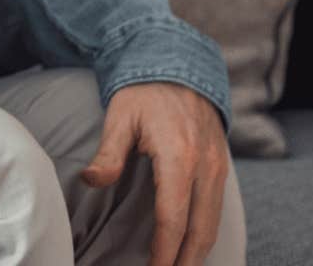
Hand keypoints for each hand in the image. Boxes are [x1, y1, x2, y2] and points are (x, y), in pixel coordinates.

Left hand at [81, 82, 230, 265]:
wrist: (179, 65)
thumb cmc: (143, 93)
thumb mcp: (120, 117)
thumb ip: (108, 153)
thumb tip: (90, 181)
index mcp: (179, 158)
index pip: (174, 218)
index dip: (164, 250)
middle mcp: (205, 167)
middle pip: (200, 229)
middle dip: (185, 260)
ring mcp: (218, 167)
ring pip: (213, 222)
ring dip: (198, 251)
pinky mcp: (221, 165)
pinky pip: (217, 208)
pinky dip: (206, 231)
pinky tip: (192, 244)